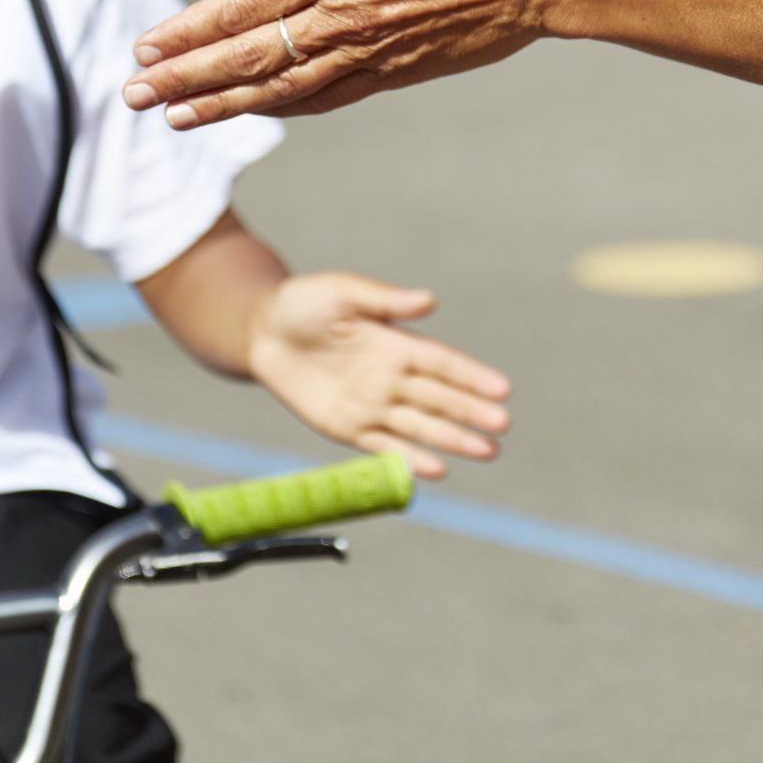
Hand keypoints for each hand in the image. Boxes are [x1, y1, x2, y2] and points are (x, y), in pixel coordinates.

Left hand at [125, 0, 559, 127]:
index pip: (242, 8)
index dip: (188, 32)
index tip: (145, 48)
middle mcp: (344, 19)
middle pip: (246, 59)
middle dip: (184, 80)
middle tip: (132, 97)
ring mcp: (369, 54)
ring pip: (279, 90)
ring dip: (220, 105)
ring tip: (173, 118)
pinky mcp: (395, 74)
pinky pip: (326, 97)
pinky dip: (282, 108)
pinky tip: (253, 111)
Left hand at [246, 273, 510, 479]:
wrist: (260, 333)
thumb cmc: (303, 303)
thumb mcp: (342, 292)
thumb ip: (384, 299)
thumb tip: (429, 300)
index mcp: (395, 343)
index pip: (442, 363)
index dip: (472, 376)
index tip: (502, 388)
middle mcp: (390, 377)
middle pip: (440, 398)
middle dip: (471, 412)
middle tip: (502, 425)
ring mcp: (371, 405)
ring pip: (420, 426)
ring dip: (453, 440)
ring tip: (487, 452)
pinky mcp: (347, 428)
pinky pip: (383, 446)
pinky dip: (409, 459)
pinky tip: (437, 470)